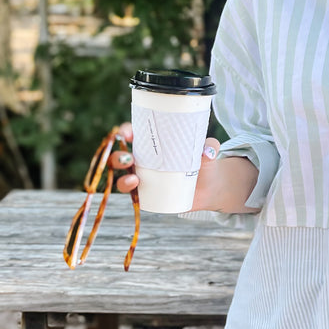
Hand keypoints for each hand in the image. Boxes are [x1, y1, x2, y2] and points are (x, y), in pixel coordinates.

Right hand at [112, 123, 256, 212]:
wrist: (209, 187)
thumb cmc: (203, 163)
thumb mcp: (207, 151)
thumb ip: (210, 145)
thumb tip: (208, 151)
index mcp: (153, 144)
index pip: (133, 134)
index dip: (125, 132)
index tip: (127, 133)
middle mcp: (143, 160)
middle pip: (121, 157)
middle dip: (118, 157)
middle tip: (129, 159)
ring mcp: (144, 178)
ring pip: (123, 177)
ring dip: (123, 178)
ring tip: (135, 179)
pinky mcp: (149, 195)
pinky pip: (134, 196)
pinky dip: (132, 194)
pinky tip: (137, 192)